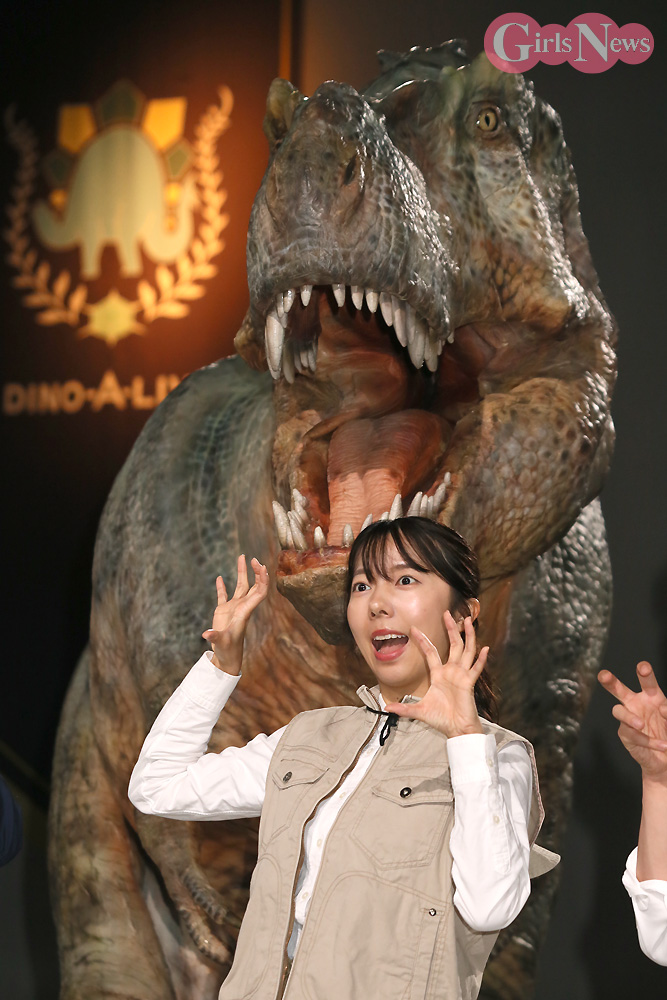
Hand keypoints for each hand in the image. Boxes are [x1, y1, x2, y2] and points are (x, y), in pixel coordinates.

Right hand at [201, 555, 268, 674]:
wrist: (227, 658)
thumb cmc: (228, 651)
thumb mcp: (222, 643)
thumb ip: (215, 637)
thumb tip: (207, 634)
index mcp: (245, 611)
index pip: (259, 592)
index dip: (262, 579)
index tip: (261, 567)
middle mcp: (242, 607)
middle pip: (253, 585)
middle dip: (256, 572)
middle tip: (254, 558)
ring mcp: (233, 608)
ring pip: (240, 586)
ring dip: (242, 572)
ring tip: (242, 557)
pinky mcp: (223, 612)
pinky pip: (224, 595)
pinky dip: (222, 587)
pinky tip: (219, 578)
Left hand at [384, 611, 488, 737]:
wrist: (456, 729)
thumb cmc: (440, 719)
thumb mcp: (418, 711)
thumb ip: (403, 708)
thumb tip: (386, 708)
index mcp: (439, 674)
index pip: (430, 652)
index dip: (423, 640)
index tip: (414, 628)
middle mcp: (451, 671)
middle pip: (452, 645)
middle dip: (450, 629)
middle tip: (447, 613)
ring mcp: (461, 675)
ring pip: (466, 651)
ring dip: (467, 636)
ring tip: (467, 621)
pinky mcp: (469, 683)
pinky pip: (476, 669)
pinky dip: (481, 659)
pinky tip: (485, 648)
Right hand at [598, 662, 666, 780]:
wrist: (666, 757)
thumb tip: (662, 708)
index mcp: (651, 697)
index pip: (647, 682)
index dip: (644, 673)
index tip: (643, 667)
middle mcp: (636, 704)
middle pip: (619, 690)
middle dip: (610, 682)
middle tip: (604, 675)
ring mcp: (628, 719)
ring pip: (618, 711)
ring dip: (629, 717)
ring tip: (641, 724)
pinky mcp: (625, 734)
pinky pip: (632, 735)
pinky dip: (648, 741)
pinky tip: (661, 745)